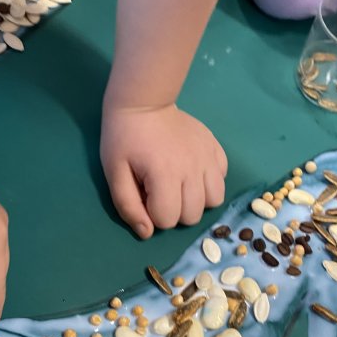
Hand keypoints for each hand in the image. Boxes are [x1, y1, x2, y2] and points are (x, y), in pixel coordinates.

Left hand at [100, 103, 226, 238]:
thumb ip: (128, 206)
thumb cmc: (123, 139)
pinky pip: (222, 180)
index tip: (144, 196)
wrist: (144, 103)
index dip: (152, 214)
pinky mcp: (216, 149)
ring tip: (180, 187)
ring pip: (214, 201)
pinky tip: (193, 173)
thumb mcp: (114, 174)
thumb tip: (147, 233)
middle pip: (192, 216)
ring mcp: (208, 158)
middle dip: (174, 211)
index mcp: (164, 175)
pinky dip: (209, 183)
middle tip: (160, 192)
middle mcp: (192, 169)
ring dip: (196, 201)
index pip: (167, 220)